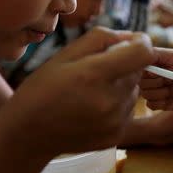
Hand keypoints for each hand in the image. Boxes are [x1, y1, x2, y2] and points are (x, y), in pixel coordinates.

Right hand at [0, 27, 155, 156]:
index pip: (143, 53)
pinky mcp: (117, 135)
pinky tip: (93, 109)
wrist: (29, 134)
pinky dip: (117, 105)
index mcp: (94, 75)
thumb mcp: (65, 54)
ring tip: (91, 93)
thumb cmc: (43, 88)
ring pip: (134, 91)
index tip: (132, 41)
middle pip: (138, 71)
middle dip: (124, 65)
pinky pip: (129, 110)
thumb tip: (131, 37)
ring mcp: (115, 122)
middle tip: (96, 72)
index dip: (141, 42)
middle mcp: (110, 101)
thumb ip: (101, 38)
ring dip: (120, 86)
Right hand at [140, 48, 172, 111]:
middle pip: (141, 83)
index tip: (161, 72)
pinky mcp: (159, 104)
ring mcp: (155, 91)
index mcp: (153, 66)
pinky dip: (161, 102)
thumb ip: (156, 53)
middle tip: (172, 80)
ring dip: (161, 92)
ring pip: (145, 94)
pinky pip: (150, 105)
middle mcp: (151, 79)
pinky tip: (171, 98)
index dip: (149, 72)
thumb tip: (140, 53)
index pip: (139, 69)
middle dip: (157, 82)